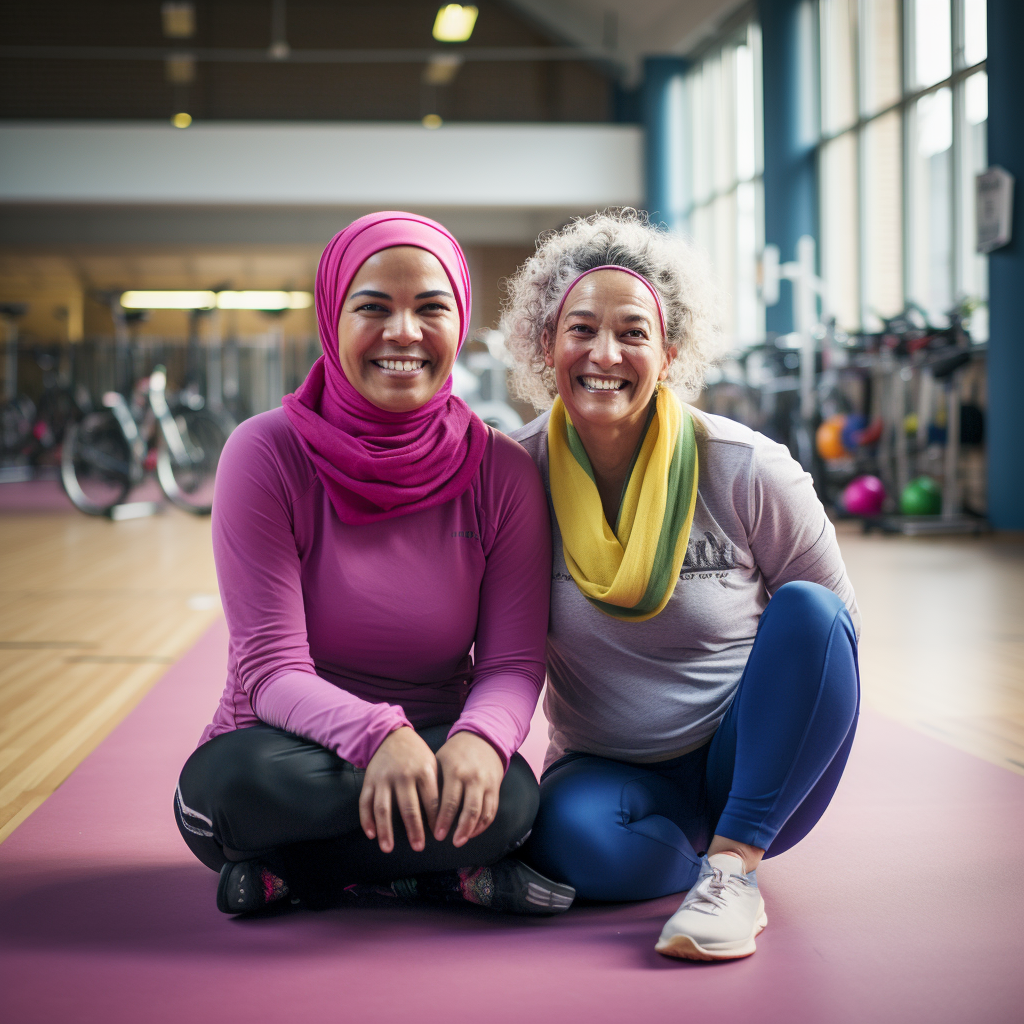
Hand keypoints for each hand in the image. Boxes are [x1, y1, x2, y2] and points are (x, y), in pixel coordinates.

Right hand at [359, 727, 439, 853]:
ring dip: (385, 830)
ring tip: (388, 848)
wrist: (391, 735)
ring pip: (383, 808)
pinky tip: (371, 834)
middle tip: (418, 847)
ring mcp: (384, 778)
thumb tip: (445, 815)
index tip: (439, 835)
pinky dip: (366, 820)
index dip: (436, 820)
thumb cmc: (416, 754)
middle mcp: (403, 775)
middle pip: (408, 808)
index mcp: (424, 771)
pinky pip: (365, 802)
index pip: (432, 801)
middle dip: (414, 830)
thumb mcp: (432, 763)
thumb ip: (436, 786)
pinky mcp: (369, 780)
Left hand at [433, 731, 503, 847]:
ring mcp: (486, 783)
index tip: (436, 834)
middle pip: (468, 810)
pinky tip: (473, 832)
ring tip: (461, 840)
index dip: (443, 820)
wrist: (483, 738)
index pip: (449, 802)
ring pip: (482, 813)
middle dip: (459, 830)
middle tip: (451, 842)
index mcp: (455, 771)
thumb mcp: (440, 760)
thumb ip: (433, 782)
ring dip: (472, 830)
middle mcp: (473, 778)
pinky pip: (491, 810)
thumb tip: (419, 809)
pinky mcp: (495, 787)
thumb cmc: (455, 752)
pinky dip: (483, 824)